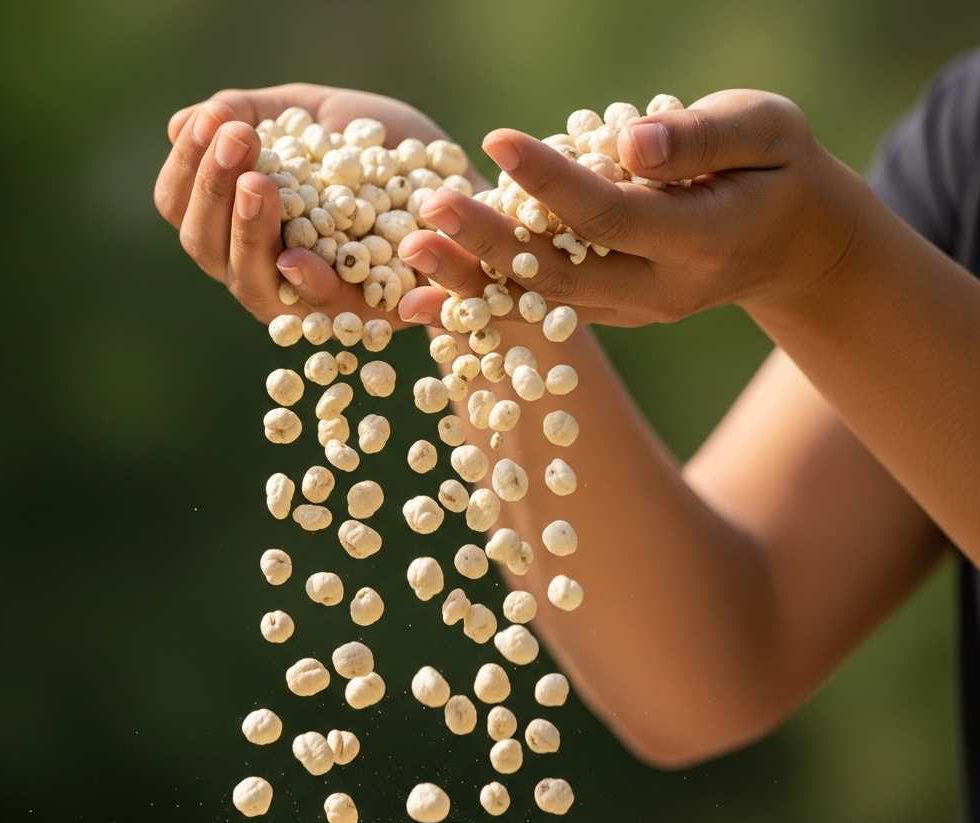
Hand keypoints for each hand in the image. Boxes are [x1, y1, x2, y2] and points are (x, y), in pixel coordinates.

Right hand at [153, 84, 484, 324]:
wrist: (465, 175)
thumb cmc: (383, 147)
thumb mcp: (316, 116)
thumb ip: (254, 116)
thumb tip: (182, 124)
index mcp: (248, 227)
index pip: (187, 212)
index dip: (188, 173)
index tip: (209, 126)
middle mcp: (271, 272)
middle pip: (209, 253)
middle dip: (215, 197)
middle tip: (236, 143)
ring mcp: (316, 301)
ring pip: (257, 289)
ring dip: (251, 237)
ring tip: (260, 183)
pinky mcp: (372, 317)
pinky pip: (333, 313)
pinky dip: (316, 287)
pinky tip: (299, 257)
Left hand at [396, 89, 865, 327]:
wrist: (791, 245)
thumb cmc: (778, 170)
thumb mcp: (765, 131)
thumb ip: (700, 138)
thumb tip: (626, 142)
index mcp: (701, 242)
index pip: (611, 216)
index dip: (552, 182)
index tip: (496, 142)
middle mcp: (660, 291)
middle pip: (563, 274)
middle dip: (491, 244)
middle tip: (427, 213)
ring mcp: (635, 311)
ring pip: (544, 304)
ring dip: (473, 284)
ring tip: (409, 258)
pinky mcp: (614, 313)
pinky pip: (544, 312)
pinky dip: (487, 304)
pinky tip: (428, 299)